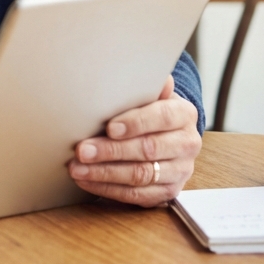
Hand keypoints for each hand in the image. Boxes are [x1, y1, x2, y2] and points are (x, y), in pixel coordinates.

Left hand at [66, 75, 201, 206]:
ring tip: (76, 168)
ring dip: (104, 173)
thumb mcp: (150, 94)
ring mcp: (180, 171)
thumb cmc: (149, 110)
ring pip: (141, 176)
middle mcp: (187, 144)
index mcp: (184, 115)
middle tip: (81, 150)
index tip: (109, 127)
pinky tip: (86, 181)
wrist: (167, 135)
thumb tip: (139, 67)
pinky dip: (108, 189)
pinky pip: (136, 196)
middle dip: (111, 151)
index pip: (162, 117)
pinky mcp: (167, 193)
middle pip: (148, 149)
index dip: (135, 123)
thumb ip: (144, 85)